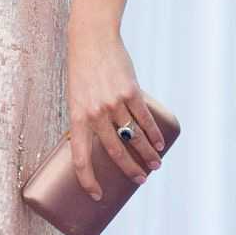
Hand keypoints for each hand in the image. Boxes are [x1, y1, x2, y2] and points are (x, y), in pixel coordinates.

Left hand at [65, 21, 164, 200]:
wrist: (92, 38)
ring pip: (133, 137)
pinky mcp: (130, 91)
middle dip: (129, 170)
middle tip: (140, 179)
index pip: (80, 156)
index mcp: (77, 115)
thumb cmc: (81, 69)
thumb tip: (104, 141)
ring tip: (155, 165)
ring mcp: (114, 102)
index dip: (87, 179)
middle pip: (115, 151)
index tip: (96, 195)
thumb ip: (88, 118)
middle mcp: (95, 112)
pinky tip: (159, 143)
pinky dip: (153, 134)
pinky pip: (144, 118)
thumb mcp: (76, 95)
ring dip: (147, 155)